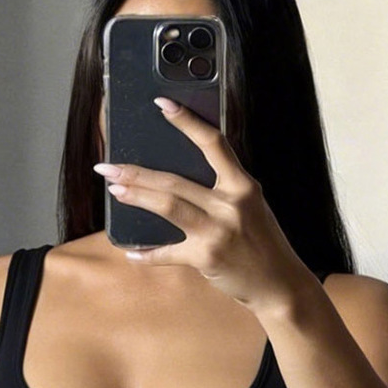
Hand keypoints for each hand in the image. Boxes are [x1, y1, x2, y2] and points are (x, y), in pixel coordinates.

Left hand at [96, 100, 314, 315]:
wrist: (280, 284)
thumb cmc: (260, 241)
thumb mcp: (249, 206)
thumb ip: (221, 189)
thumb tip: (174, 178)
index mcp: (242, 185)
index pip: (213, 143)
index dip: (187, 121)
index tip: (162, 104)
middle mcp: (231, 203)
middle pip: (175, 180)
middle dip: (136, 172)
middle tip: (107, 167)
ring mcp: (218, 230)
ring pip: (168, 206)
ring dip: (136, 196)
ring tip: (115, 190)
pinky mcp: (207, 256)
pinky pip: (168, 252)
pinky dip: (147, 253)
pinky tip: (131, 250)